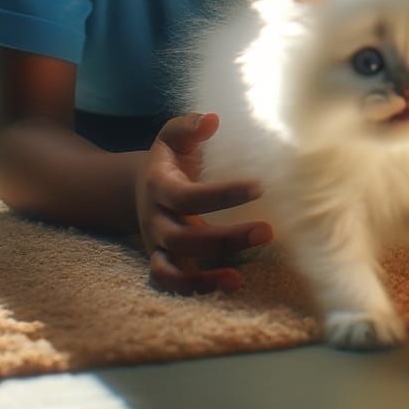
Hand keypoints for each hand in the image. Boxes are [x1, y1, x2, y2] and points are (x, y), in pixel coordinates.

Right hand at [135, 112, 272, 294]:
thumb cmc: (170, 158)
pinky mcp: (162, 260)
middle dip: (225, 238)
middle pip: (184, 238)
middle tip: (268, 231)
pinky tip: (232, 283)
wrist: (141, 186)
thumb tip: (212, 119)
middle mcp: (155, 219)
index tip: (260, 187)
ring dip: (206, 276)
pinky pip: (172, 283)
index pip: (188, 196)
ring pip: (173, 269)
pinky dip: (196, 289)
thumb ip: (189, 126)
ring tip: (241, 277)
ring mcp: (156, 244)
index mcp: (159, 186)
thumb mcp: (173, 136)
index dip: (223, 195)